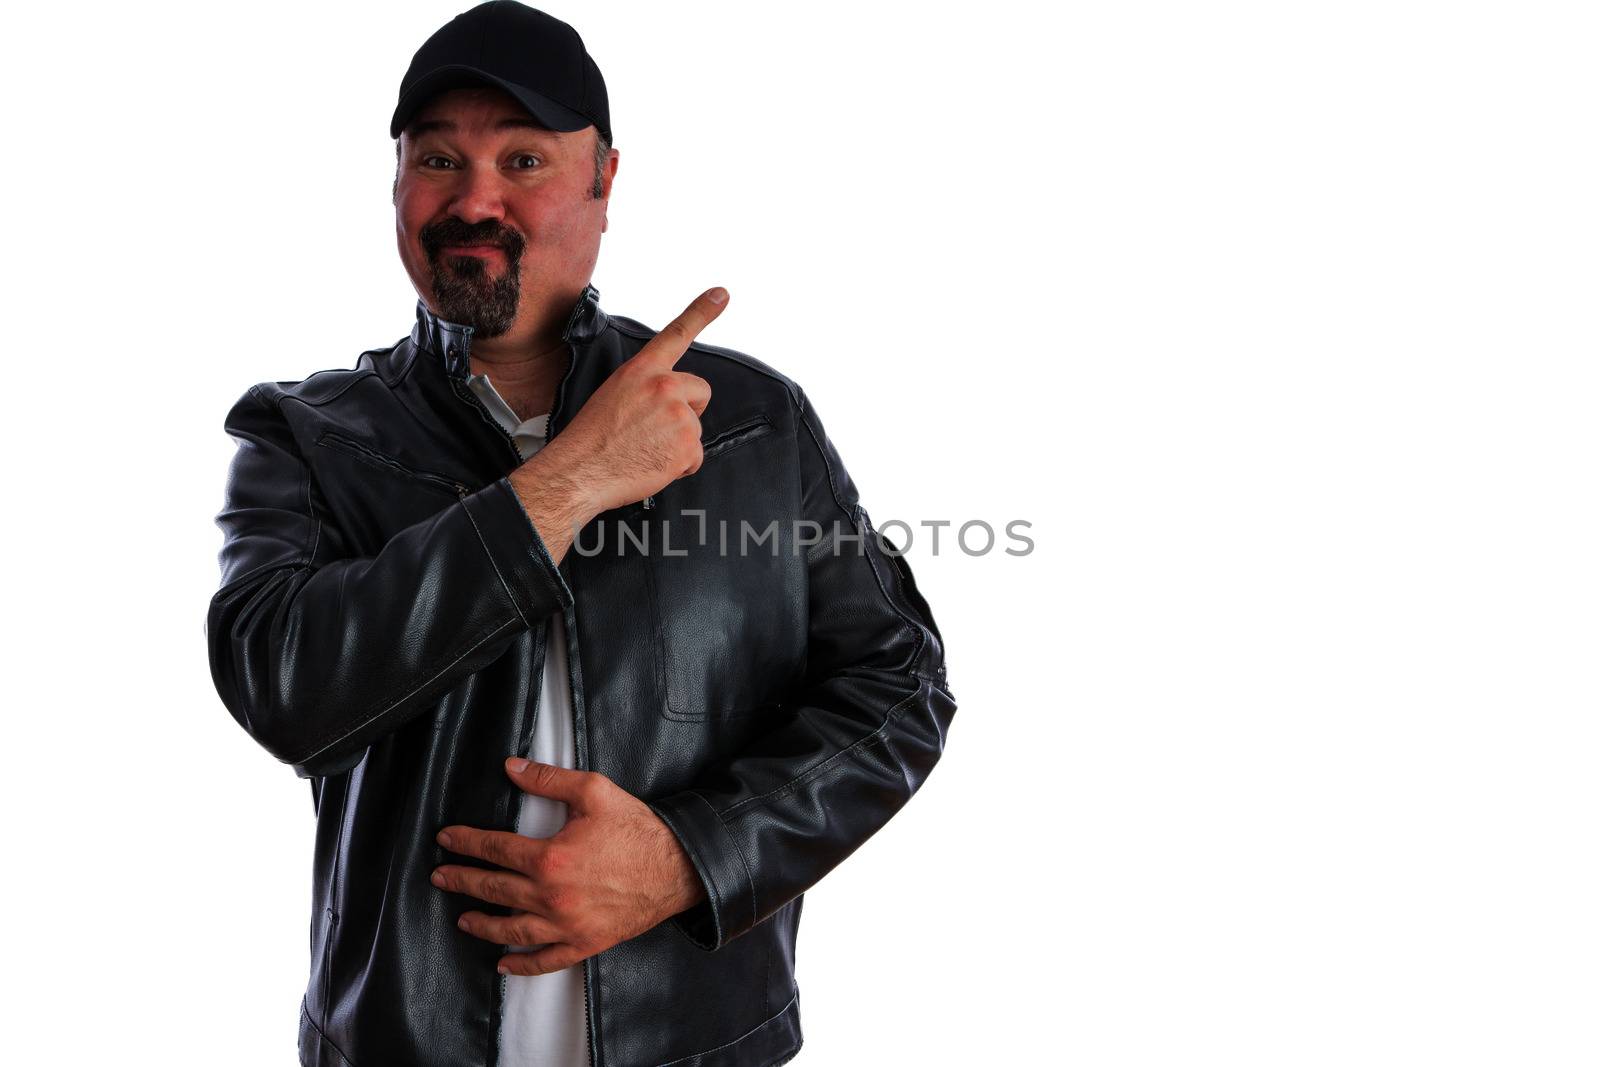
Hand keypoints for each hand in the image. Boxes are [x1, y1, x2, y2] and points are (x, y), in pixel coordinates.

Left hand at [431, 757, 706, 976]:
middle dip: (462, 881)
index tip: (447, 839)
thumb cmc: (637, 829)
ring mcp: (566, 924)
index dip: (466, 842)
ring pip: (511, 929)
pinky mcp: (585, 942)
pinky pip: (546, 959)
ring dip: (482, 924)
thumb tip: (511, 768)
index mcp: (550, 858)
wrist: (678, 867)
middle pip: (493, 889)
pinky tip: (504, 963)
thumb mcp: (594, 792)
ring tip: (463, 919)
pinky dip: (522, 964)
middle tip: (441, 877)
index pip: (494, 849)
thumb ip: (548, 779)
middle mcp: (551, 896)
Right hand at [509, 288, 725, 551]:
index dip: (701, 312)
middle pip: (700, 392)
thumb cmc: (591, 439)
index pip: (676, 334)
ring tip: (646, 451)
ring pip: (696, 428)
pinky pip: (695, 457)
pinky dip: (680, 466)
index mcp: (641, 371)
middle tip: (658, 429)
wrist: (579, 471)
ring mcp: (678, 416)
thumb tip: (664, 401)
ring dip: (679, 443)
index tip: (721, 294)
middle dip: (689, 410)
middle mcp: (663, 387)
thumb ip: (644, 389)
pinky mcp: (687, 445)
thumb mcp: (614, 395)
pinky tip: (653, 464)